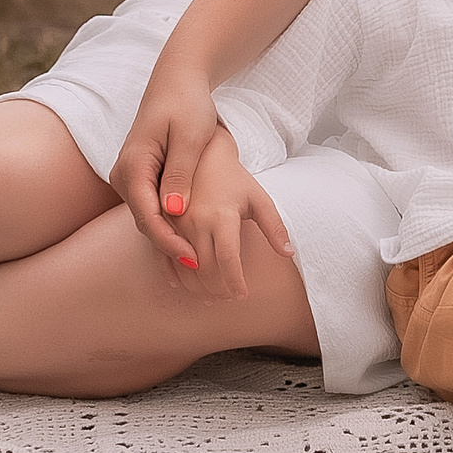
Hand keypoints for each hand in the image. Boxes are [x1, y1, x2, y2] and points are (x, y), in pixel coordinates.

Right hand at [111, 66, 220, 271]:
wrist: (177, 81)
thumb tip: (174, 212)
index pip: (147, 214)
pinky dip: (169, 226)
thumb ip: (181, 174)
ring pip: (148, 217)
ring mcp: (130, 177)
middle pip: (145, 221)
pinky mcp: (140, 178)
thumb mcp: (191, 137)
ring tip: (198, 264)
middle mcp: (124, 174)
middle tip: (201, 271)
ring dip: (170, 239)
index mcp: (134, 164)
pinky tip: (189, 243)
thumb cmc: (188, 105)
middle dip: (170, 246)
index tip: (193, 258)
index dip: (169, 240)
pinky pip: (151, 208)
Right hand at [172, 126, 296, 301]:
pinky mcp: (163, 223)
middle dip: (218, 289)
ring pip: (184, 267)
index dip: (235, 283)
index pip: (228, 260)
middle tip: (229, 299)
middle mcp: (195, 222)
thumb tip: (288, 253)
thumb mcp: (258, 197)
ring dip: (197, 287)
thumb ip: (273, 226)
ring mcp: (176, 224)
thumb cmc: (233, 176)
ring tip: (212, 297)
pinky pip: (164, 257)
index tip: (242, 296)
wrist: (200, 153)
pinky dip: (176, 275)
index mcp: (221, 216)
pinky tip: (187, 285)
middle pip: (205, 269)